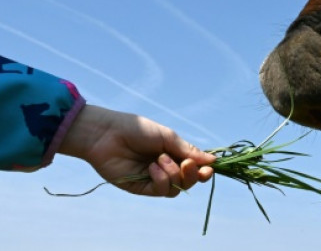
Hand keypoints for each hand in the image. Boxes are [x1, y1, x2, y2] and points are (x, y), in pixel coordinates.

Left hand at [58, 105, 216, 196]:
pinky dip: (161, 179)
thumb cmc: (137, 130)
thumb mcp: (167, 137)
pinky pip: (160, 190)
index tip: (209, 168)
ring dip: (173, 174)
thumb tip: (213, 160)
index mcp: (174, 154)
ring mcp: (154, 179)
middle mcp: (166, 168)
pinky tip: (152, 168)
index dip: (204, 171)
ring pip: (176, 188)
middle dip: (192, 174)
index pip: (195, 168)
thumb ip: (188, 151)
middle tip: (187, 164)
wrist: (108, 134)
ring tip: (160, 160)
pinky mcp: (141, 188)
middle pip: (188, 181)